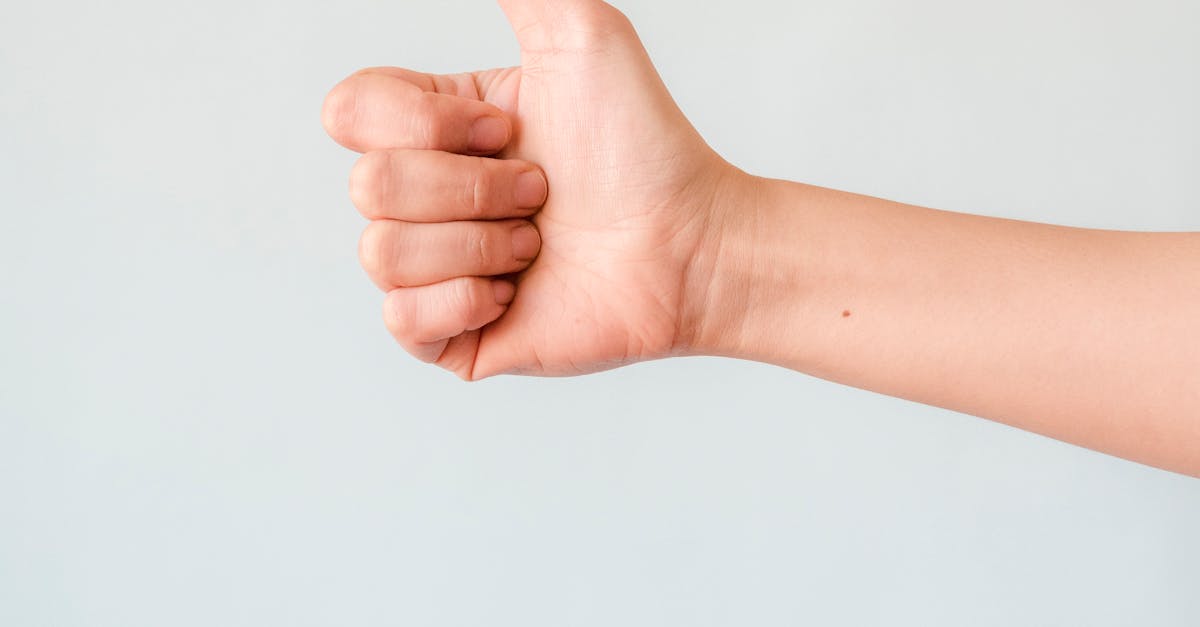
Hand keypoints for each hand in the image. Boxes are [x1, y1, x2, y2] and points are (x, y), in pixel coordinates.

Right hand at [323, 0, 741, 378]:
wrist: (690, 246)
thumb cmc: (645, 148)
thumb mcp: (580, 35)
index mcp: (435, 129)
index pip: (351, 111)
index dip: (428, 125)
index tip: (511, 129)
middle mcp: (426, 197)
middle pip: (369, 186)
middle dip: (474, 189)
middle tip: (541, 195)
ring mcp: (433, 269)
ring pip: (382, 253)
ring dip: (479, 245)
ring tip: (537, 244)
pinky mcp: (449, 334)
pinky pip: (399, 319)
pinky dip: (467, 300)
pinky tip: (517, 292)